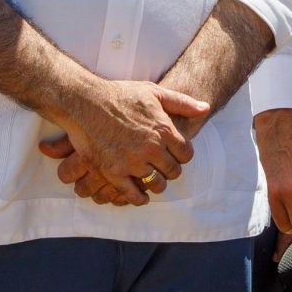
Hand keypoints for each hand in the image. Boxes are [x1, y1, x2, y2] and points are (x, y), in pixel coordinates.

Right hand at [42, 78, 208, 203]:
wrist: (86, 102)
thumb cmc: (120, 94)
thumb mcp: (154, 92)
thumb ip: (182, 102)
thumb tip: (206, 108)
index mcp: (163, 130)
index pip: (186, 154)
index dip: (182, 155)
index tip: (175, 154)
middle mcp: (151, 148)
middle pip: (173, 171)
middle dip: (171, 170)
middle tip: (164, 168)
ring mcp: (132, 162)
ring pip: (156, 184)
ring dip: (157, 184)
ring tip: (153, 180)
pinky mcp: (113, 172)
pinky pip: (132, 195)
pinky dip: (139, 199)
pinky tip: (141, 197)